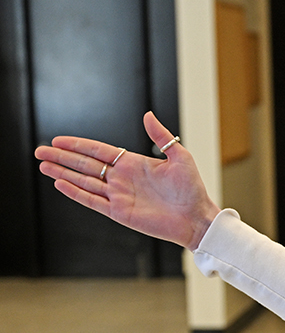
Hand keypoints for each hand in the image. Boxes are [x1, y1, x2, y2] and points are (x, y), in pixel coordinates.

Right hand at [34, 112, 219, 251]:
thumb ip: (161, 137)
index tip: (58, 140)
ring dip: (63, 173)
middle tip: (40, 151)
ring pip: (84, 181)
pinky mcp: (120, 212)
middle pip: (85, 164)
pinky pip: (92, 201)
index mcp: (133, 164)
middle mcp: (122, 179)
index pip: (98, 151)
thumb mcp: (180, 157)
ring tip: (43, 165)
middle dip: (62, 157)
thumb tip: (148, 114)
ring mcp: (119, 196)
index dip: (78, 145)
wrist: (197, 218)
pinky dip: (76, 193)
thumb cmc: (192, 189)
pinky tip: (60, 183)